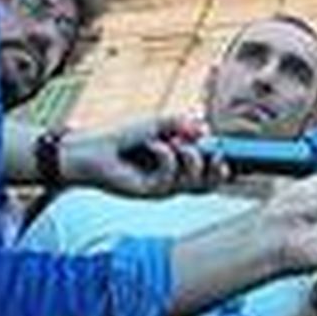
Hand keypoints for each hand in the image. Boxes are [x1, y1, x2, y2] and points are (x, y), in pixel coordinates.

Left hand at [59, 116, 225, 197]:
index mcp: (178, 166)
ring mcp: (162, 188)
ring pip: (193, 183)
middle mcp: (173, 180)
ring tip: (175, 142)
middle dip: (216, 169)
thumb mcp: (157, 124)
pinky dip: (166, 155)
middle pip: (208, 185)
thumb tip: (204, 129)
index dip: (222, 165)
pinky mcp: (150, 192)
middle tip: (215, 153)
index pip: (209, 173)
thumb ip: (181, 125)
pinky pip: (170, 177)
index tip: (224, 149)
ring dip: (190, 159)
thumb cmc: (121, 137)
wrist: (92, 150)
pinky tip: (153, 145)